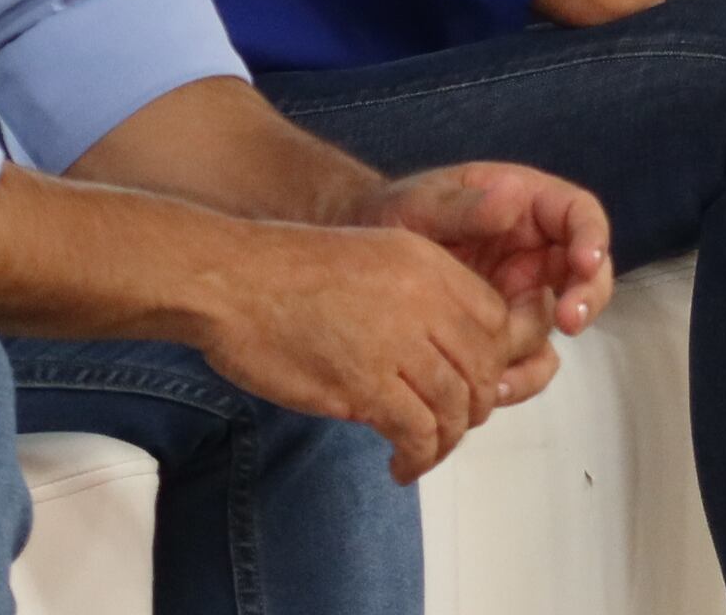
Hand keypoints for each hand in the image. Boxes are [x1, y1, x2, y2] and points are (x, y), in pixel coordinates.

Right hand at [194, 222, 537, 482]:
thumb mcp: (373, 258)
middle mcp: (423, 298)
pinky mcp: (364, 383)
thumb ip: (416, 298)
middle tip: (447, 426)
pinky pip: (417, 432)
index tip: (467, 385)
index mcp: (427, 264)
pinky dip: (417, 458)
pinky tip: (400, 466)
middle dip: (473, 407)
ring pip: (455, 406)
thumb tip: (442, 357)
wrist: (230, 279)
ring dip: (445, 441)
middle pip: (483, 368)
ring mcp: (396, 341)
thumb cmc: (286, 273)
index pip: (495, 321)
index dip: (489, 361)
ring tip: (421, 454)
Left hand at [368, 164, 615, 408]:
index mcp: (527, 207)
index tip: (583, 261)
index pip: (578, 213)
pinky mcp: (504, 334)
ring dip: (549, 347)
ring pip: (561, 323)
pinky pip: (526, 360)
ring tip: (519, 361)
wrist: (359, 263)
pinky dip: (518, 378)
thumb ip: (465, 206)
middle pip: (587, 273)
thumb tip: (513, 198)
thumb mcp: (423, 204)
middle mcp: (536, 252)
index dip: (592, 236)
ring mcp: (523, 295)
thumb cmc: (398, 215)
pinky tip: (491, 387)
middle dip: (586, 296)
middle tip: (568, 319)